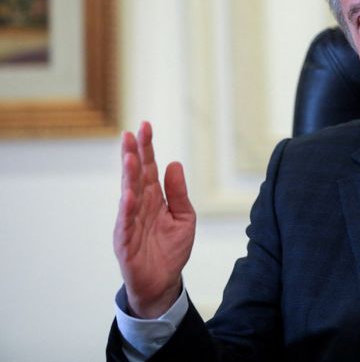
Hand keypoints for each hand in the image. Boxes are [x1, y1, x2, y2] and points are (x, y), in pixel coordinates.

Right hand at [113, 121, 195, 317]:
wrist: (164, 282)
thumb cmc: (171, 249)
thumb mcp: (184, 217)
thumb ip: (178, 192)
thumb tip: (175, 164)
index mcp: (154, 198)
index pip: (148, 168)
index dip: (147, 148)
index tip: (145, 126)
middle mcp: (139, 206)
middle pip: (135, 176)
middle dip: (133, 154)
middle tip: (132, 133)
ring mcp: (130, 222)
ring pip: (128, 194)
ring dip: (128, 176)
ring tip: (130, 156)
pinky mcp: (125, 241)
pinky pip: (126, 222)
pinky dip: (127, 208)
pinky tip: (128, 193)